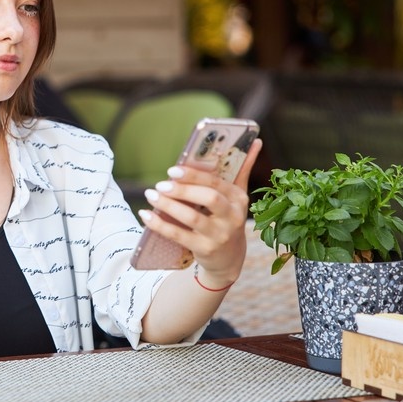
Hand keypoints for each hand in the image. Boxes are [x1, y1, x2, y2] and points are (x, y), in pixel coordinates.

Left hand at [139, 138, 262, 285]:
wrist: (229, 259)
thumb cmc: (228, 220)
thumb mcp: (238, 197)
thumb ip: (242, 170)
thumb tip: (256, 142)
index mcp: (239, 199)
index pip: (217, 183)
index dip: (195, 175)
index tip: (173, 170)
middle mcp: (233, 217)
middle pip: (209, 199)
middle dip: (183, 190)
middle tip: (161, 184)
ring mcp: (219, 235)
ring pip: (193, 218)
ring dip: (168, 206)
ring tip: (151, 195)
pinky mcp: (205, 249)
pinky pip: (179, 236)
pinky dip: (160, 225)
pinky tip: (146, 215)